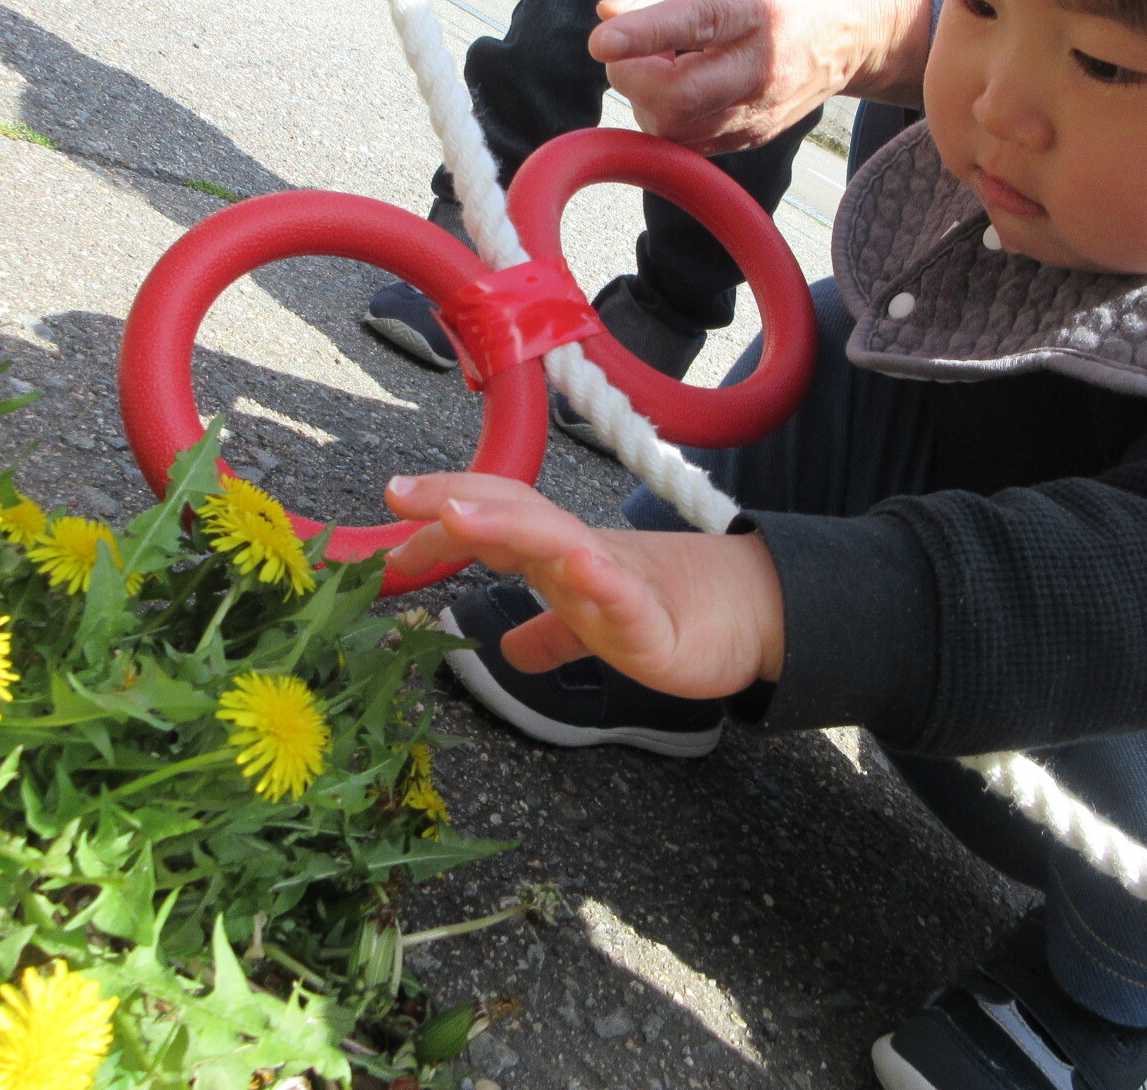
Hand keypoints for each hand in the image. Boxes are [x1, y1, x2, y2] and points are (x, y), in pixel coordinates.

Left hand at [384, 473, 784, 696]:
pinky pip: (623, 598)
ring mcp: (617, 582)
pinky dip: (596, 579)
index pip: (493, 522)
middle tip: (400, 495)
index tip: (389, 528)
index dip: (441, 518)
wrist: (757, 613)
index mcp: (561, 556)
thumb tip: (506, 651)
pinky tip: (571, 568)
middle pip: (513, 512)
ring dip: (506, 523)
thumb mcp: (594, 628)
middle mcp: (580, 556)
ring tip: (458, 515)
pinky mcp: (656, 621)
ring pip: (557, 541)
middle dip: (455, 499)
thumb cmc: (675, 610)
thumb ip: (551, 635)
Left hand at [588, 0, 931, 155]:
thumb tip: (607, 11)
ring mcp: (759, 111)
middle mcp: (761, 67)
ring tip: (661, 62)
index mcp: (757, 9)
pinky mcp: (753, 136)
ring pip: (674, 127)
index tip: (601, 39)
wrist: (859, 31)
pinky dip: (667, 117)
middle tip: (626, 49)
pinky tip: (682, 84)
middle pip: (676, 96)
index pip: (697, 24)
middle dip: (630, 75)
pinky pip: (689, 142)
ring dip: (645, 98)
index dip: (644, 33)